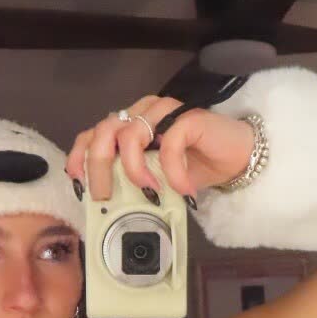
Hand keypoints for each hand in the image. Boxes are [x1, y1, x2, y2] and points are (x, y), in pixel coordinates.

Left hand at [64, 96, 254, 200]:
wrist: (237, 158)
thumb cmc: (196, 168)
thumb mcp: (156, 180)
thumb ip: (133, 183)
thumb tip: (109, 206)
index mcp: (130, 124)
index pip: (93, 134)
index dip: (80, 157)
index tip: (79, 183)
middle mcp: (142, 113)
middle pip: (104, 132)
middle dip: (100, 168)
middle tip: (106, 196)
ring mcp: (164, 112)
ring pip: (129, 134)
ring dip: (133, 169)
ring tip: (148, 191)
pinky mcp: (188, 117)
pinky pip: (169, 144)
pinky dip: (172, 171)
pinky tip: (182, 187)